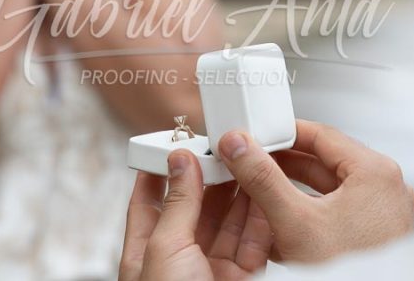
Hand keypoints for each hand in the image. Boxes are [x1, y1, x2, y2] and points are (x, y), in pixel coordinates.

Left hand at [120, 150, 272, 280]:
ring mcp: (213, 270)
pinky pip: (255, 242)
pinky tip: (266, 192)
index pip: (148, 204)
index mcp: (147, 255)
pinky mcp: (244, 279)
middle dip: (210, 177)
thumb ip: (177, 204)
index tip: (173, 145)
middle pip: (196, 209)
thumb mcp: (165, 249)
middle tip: (223, 147)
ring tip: (249, 160)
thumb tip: (180, 162)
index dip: (159, 173)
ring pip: (230, 223)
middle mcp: (180, 262)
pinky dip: (262, 217)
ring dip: (240, 192)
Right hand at [217, 120, 413, 263]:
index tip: (259, 135)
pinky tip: (283, 219)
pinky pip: (338, 208)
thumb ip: (262, 178)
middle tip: (255, 161)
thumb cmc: (350, 272)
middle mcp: (387, 188)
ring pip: (329, 186)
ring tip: (262, 190)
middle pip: (324, 159)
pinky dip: (309, 209)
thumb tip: (240, 148)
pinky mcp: (375, 232)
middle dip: (284, 163)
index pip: (322, 134)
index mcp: (376, 172)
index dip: (284, 132)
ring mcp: (384, 212)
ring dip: (294, 187)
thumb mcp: (295, 221)